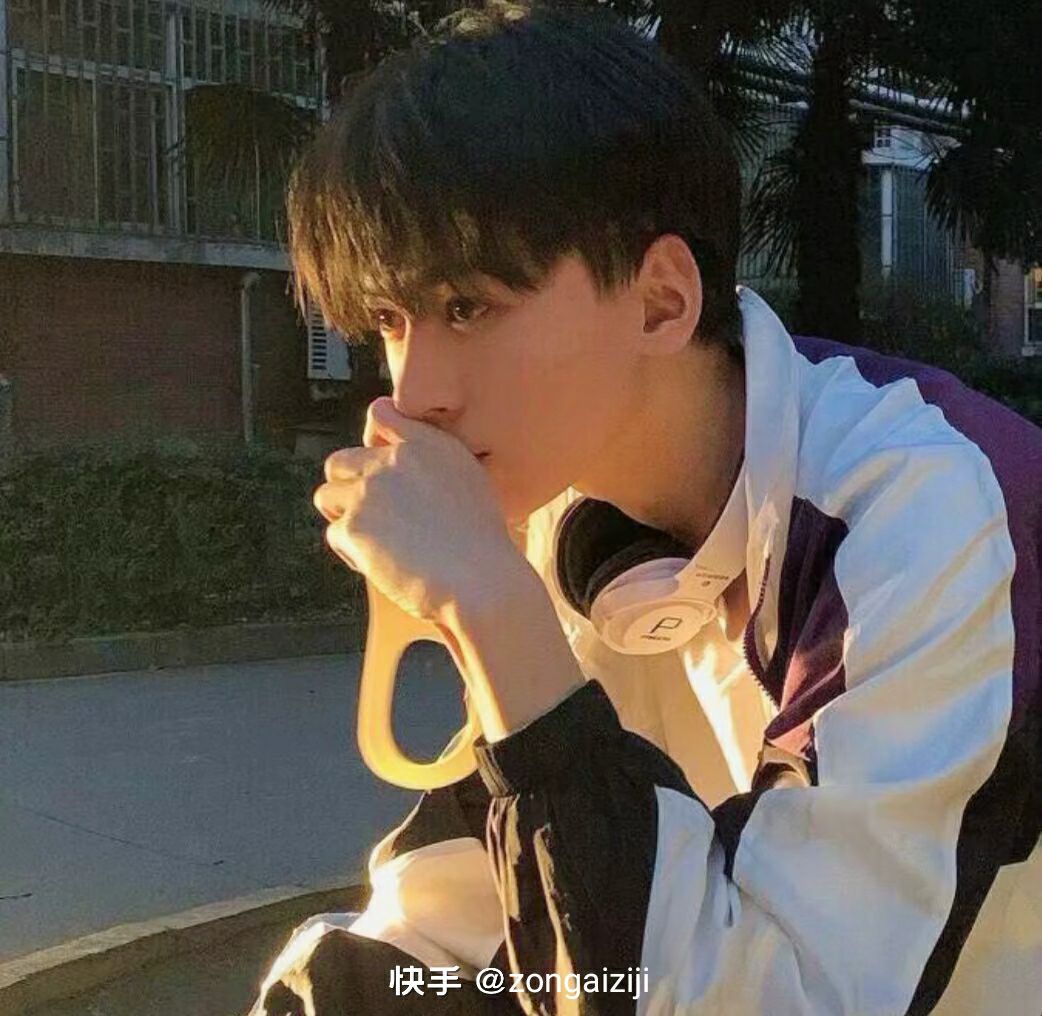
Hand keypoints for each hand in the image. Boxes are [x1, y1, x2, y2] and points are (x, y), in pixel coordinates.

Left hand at [313, 396, 527, 625]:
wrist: (480, 581)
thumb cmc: (483, 545)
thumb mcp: (470, 484)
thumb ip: (433, 465)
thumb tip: (401, 473)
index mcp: (428, 443)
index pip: (380, 414)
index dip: (371, 441)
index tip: (378, 468)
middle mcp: (395, 459)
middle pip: (339, 461)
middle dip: (348, 488)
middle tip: (373, 517)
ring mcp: (370, 490)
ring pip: (327, 497)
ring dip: (345, 518)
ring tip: (377, 542)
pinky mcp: (353, 526)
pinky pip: (335, 535)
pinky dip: (354, 553)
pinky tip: (384, 565)